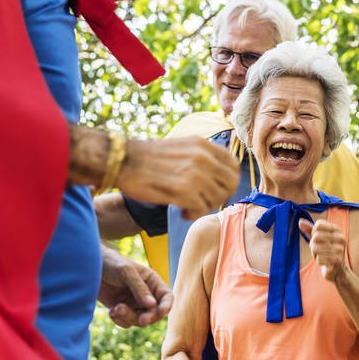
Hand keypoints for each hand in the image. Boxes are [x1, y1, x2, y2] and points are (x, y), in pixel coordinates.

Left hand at [97, 245, 172, 327]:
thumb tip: (152, 305)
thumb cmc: (111, 263)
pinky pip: (126, 323)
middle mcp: (145, 294)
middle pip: (154, 313)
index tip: (162, 312)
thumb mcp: (126, 272)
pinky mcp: (121, 310)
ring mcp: (133, 304)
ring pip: (139, 320)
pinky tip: (111, 310)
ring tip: (116, 309)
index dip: (167, 305)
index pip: (166, 296)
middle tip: (141, 320)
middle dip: (148, 317)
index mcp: (152, 282)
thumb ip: (139, 288)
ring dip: (129, 317)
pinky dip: (119, 320)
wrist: (88, 268)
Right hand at [117, 137, 238, 219]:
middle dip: (221, 196)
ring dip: (204, 206)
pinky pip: (201, 209)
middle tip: (205, 200)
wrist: (124, 160)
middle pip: (231, 184)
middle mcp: (203, 158)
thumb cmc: (151, 157)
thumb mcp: (183, 146)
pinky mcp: (183, 191)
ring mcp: (194, 174)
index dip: (229, 181)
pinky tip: (181, 211)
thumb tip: (223, 173)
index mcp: (204, 145)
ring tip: (189, 206)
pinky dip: (192, 214)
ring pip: (217, 199)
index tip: (217, 189)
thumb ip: (204, 156)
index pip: (234, 166)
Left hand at [307, 218, 347, 281]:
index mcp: (338, 230)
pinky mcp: (337, 261)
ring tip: (322, 256)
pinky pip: (318, 259)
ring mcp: (340, 249)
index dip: (314, 233)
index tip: (319, 240)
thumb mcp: (319, 239)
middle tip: (319, 250)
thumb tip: (300, 221)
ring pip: (315, 248)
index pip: (318, 225)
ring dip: (315, 254)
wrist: (337, 269)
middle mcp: (341, 238)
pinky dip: (318, 261)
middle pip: (316, 236)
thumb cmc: (326, 251)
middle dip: (313, 245)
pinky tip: (324, 262)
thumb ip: (310, 230)